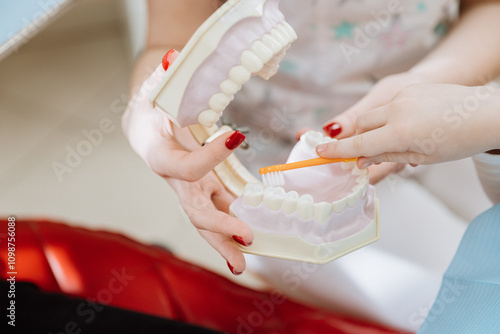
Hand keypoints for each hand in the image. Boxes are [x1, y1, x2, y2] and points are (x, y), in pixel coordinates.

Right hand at [123, 50, 252, 274]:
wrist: (149, 124)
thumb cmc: (152, 106)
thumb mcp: (155, 88)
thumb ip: (163, 76)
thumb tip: (174, 56)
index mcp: (159, 155)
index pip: (183, 166)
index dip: (207, 157)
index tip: (236, 136)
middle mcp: (175, 180)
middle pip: (193, 210)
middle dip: (218, 225)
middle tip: (246, 237)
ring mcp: (191, 188)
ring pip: (206, 221)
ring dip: (225, 243)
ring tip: (244, 265)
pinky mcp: (205, 188)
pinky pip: (219, 211)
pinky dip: (232, 229)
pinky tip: (250, 245)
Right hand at [316, 84, 499, 166]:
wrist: (485, 112)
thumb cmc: (458, 139)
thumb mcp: (422, 156)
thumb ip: (387, 155)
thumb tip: (362, 160)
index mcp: (400, 132)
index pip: (359, 144)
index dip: (338, 151)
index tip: (320, 152)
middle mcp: (397, 110)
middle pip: (362, 125)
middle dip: (359, 138)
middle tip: (365, 152)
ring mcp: (403, 96)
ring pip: (374, 114)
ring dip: (374, 127)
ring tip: (396, 137)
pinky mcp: (410, 89)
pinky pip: (388, 106)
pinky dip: (389, 117)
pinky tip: (410, 123)